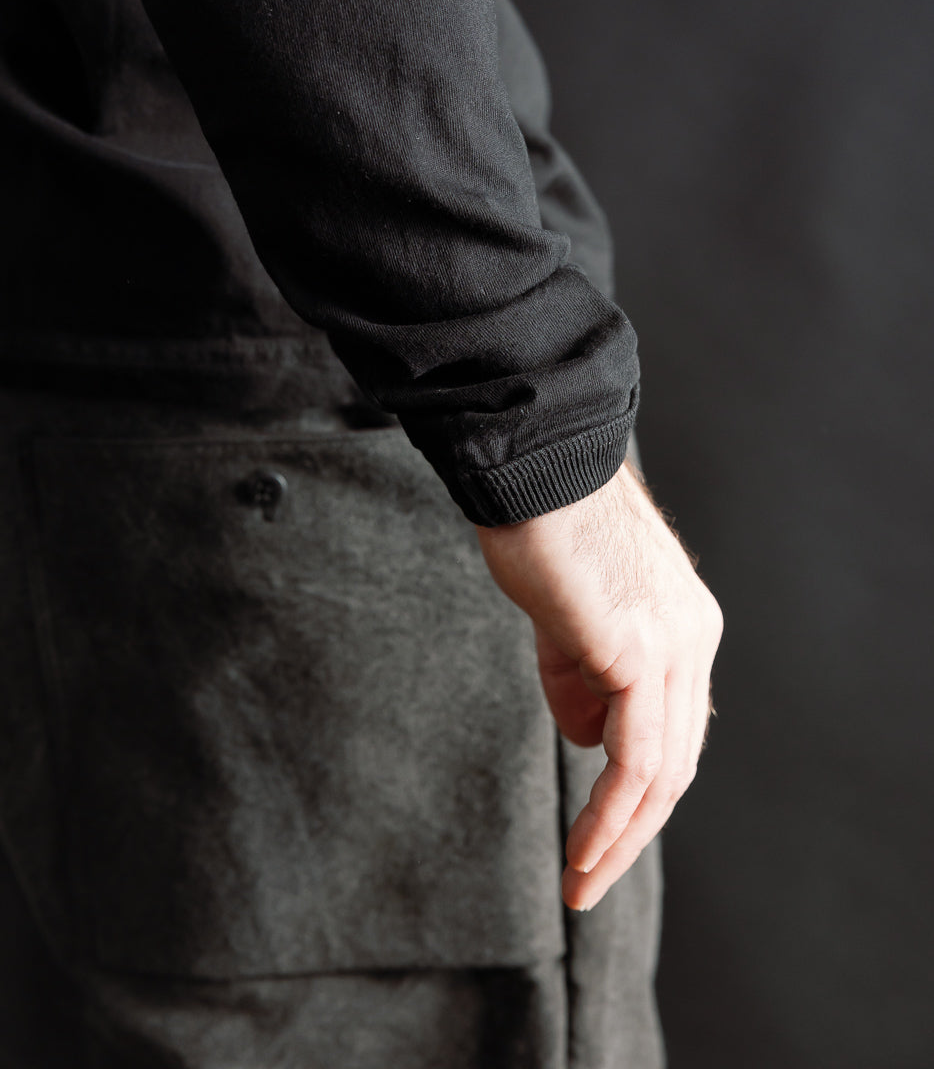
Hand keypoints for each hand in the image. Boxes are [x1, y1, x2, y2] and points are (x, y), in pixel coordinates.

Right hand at [475, 458, 721, 910]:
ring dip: (620, 837)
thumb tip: (586, 736)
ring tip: (580, 880)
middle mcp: (692, 638)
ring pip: (662, 771)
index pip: (671, 732)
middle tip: (587, 882)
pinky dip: (611, 812)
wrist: (532, 466)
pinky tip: (584, 843)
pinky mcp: (640, 648)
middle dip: (631, 833)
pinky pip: (635, 757)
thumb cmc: (541, 529)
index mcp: (682, 628)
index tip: (597, 840)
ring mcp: (673, 642)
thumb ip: (581, 676)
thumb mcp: (565, 620)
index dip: (636, 795)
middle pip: (676, 763)